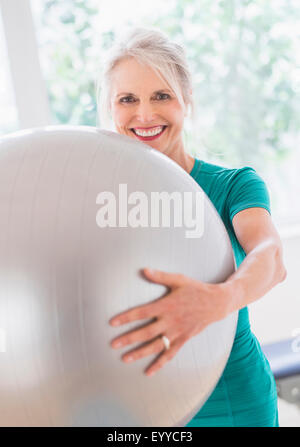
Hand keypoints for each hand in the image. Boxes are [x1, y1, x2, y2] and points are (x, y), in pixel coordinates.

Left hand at [109, 268, 229, 376]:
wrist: (216, 303)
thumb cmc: (195, 289)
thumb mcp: (179, 279)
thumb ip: (160, 276)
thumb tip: (144, 269)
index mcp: (166, 305)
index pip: (142, 312)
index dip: (127, 317)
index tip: (112, 323)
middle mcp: (170, 321)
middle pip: (146, 332)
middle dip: (128, 338)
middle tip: (113, 344)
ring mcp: (177, 332)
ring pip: (156, 345)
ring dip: (140, 353)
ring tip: (125, 359)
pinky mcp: (184, 339)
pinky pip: (170, 354)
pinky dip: (159, 363)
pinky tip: (149, 371)